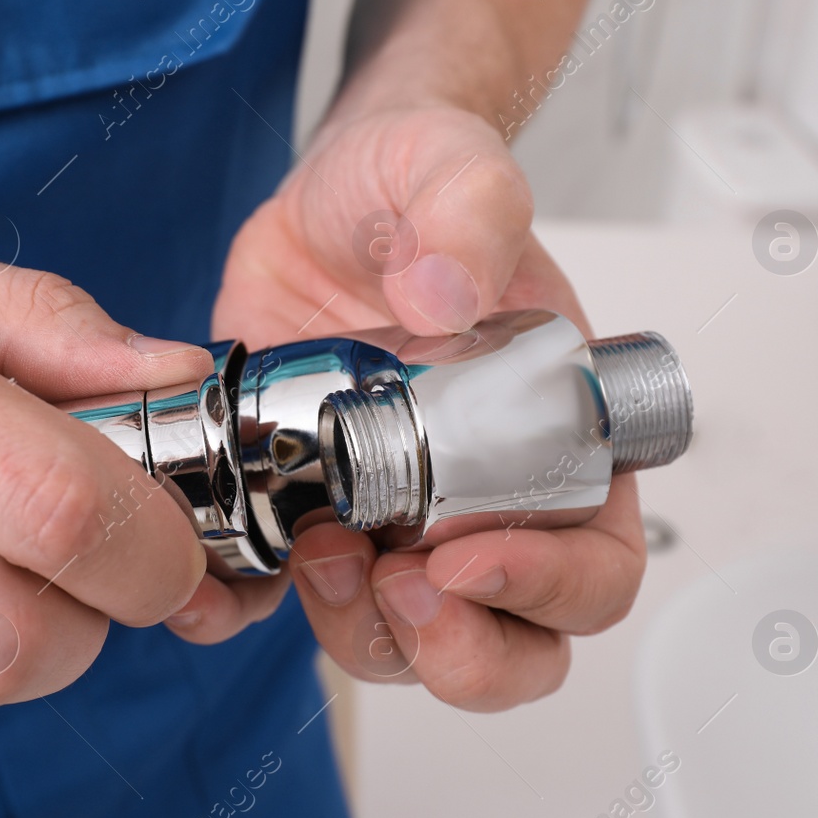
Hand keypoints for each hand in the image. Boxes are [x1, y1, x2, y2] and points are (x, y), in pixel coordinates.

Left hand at [212, 102, 646, 708]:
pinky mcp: (305, 523)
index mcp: (559, 442)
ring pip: (403, 646)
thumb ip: (471, 207)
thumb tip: (450, 289)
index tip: (466, 557)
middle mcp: (483, 504)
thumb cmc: (415, 190)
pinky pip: (286, 609)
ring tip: (315, 551)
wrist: (324, 208)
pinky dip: (253, 615)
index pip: (594, 566)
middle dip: (463, 650)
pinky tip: (223, 579)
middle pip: (515, 646)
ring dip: (363, 631)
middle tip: (399, 586)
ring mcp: (392, 524)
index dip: (548, 586)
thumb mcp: (450, 166)